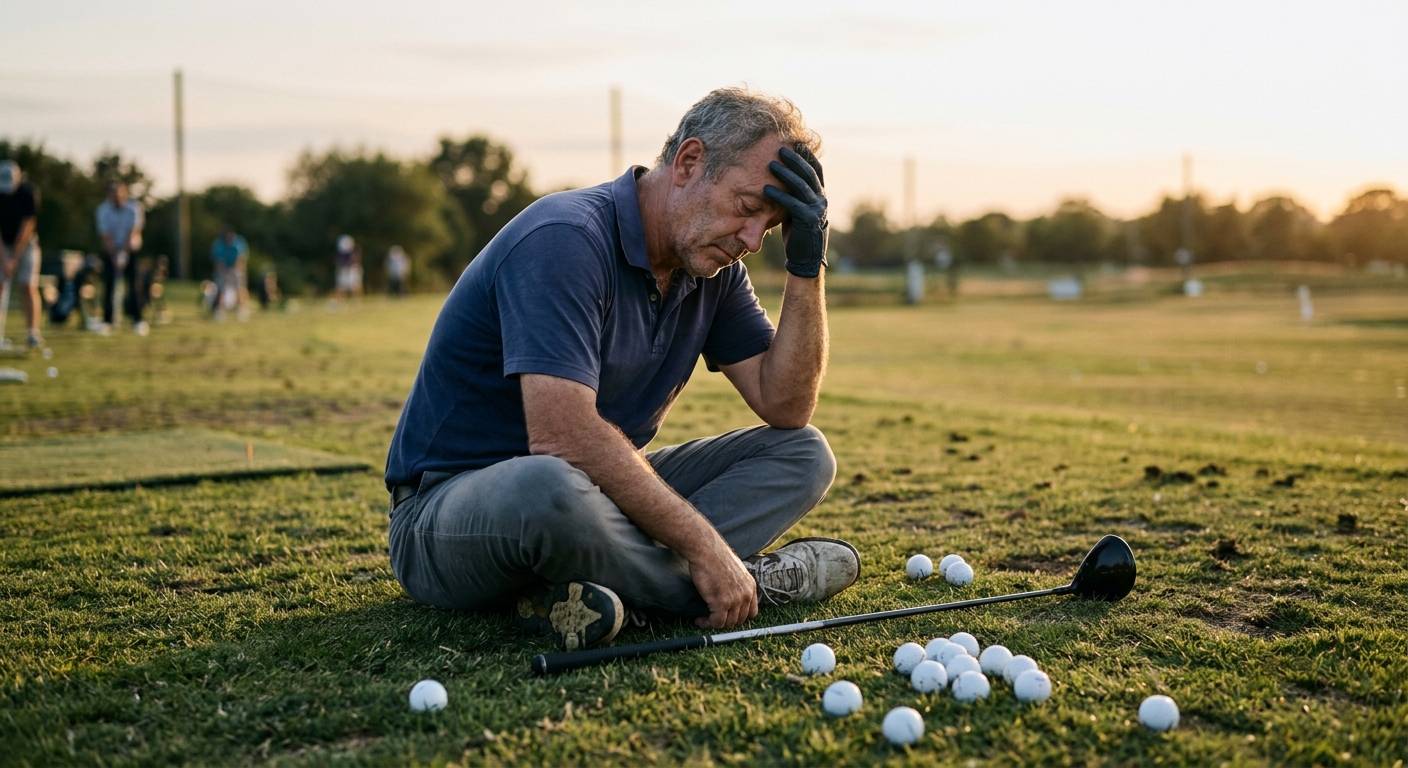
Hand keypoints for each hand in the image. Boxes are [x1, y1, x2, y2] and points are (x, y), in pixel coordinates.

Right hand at [688, 541, 758, 629]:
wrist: (707, 550)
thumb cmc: (715, 557)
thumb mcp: (735, 570)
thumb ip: (737, 584)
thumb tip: (729, 594)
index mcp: (750, 586)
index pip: (752, 612)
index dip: (739, 617)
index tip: (727, 616)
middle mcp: (746, 594)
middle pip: (740, 620)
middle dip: (726, 621)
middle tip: (713, 618)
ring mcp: (735, 600)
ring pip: (728, 623)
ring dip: (715, 623)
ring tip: (705, 619)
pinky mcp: (722, 603)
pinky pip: (717, 623)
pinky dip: (707, 624)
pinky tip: (700, 620)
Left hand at [763, 146, 828, 277]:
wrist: (805, 258)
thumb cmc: (798, 232)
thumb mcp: (798, 209)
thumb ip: (795, 194)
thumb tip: (782, 177)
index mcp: (821, 195)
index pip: (816, 169)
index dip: (806, 155)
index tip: (795, 142)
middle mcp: (822, 200)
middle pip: (809, 173)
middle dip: (795, 159)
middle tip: (780, 148)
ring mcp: (817, 209)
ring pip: (801, 186)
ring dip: (786, 173)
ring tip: (771, 164)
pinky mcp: (807, 220)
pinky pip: (792, 204)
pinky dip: (779, 195)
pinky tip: (766, 189)